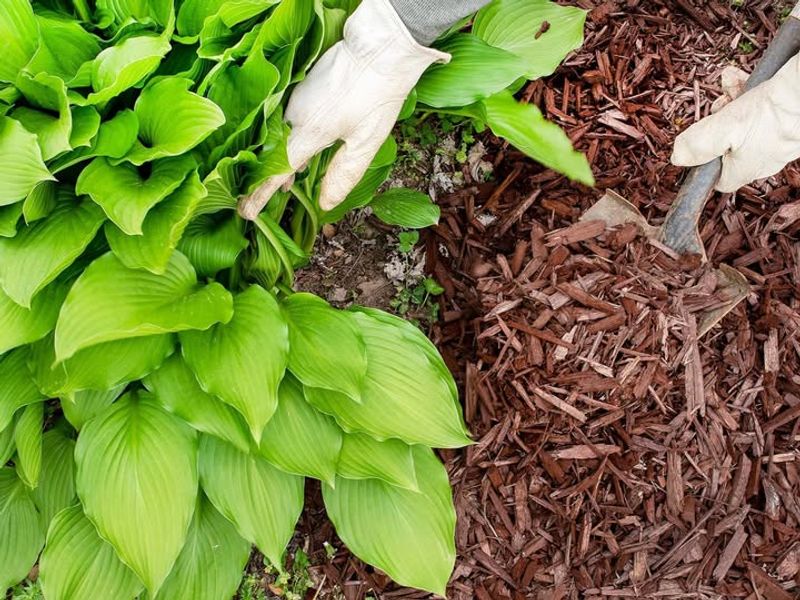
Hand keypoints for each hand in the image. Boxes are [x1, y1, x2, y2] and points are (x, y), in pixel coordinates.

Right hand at [238, 0, 448, 219]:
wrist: (381, 45)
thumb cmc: (378, 94)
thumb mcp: (367, 142)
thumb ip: (344, 174)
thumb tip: (324, 204)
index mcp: (309, 132)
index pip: (276, 172)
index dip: (260, 195)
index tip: (245, 213)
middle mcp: (296, 115)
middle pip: (274, 153)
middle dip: (272, 177)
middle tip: (275, 197)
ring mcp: (297, 97)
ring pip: (282, 134)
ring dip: (284, 156)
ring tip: (291, 178)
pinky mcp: (303, 84)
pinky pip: (288, 118)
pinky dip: (292, 136)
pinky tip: (305, 142)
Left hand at [671, 53, 799, 192]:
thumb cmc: (769, 114)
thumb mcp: (722, 128)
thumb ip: (697, 145)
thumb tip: (678, 158)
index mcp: (746, 170)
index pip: (720, 180)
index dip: (705, 164)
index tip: (699, 144)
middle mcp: (765, 160)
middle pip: (730, 147)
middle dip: (718, 123)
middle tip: (717, 105)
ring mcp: (781, 141)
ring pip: (746, 124)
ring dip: (733, 103)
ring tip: (729, 83)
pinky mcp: (793, 121)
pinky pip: (765, 110)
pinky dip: (752, 93)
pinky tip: (742, 77)